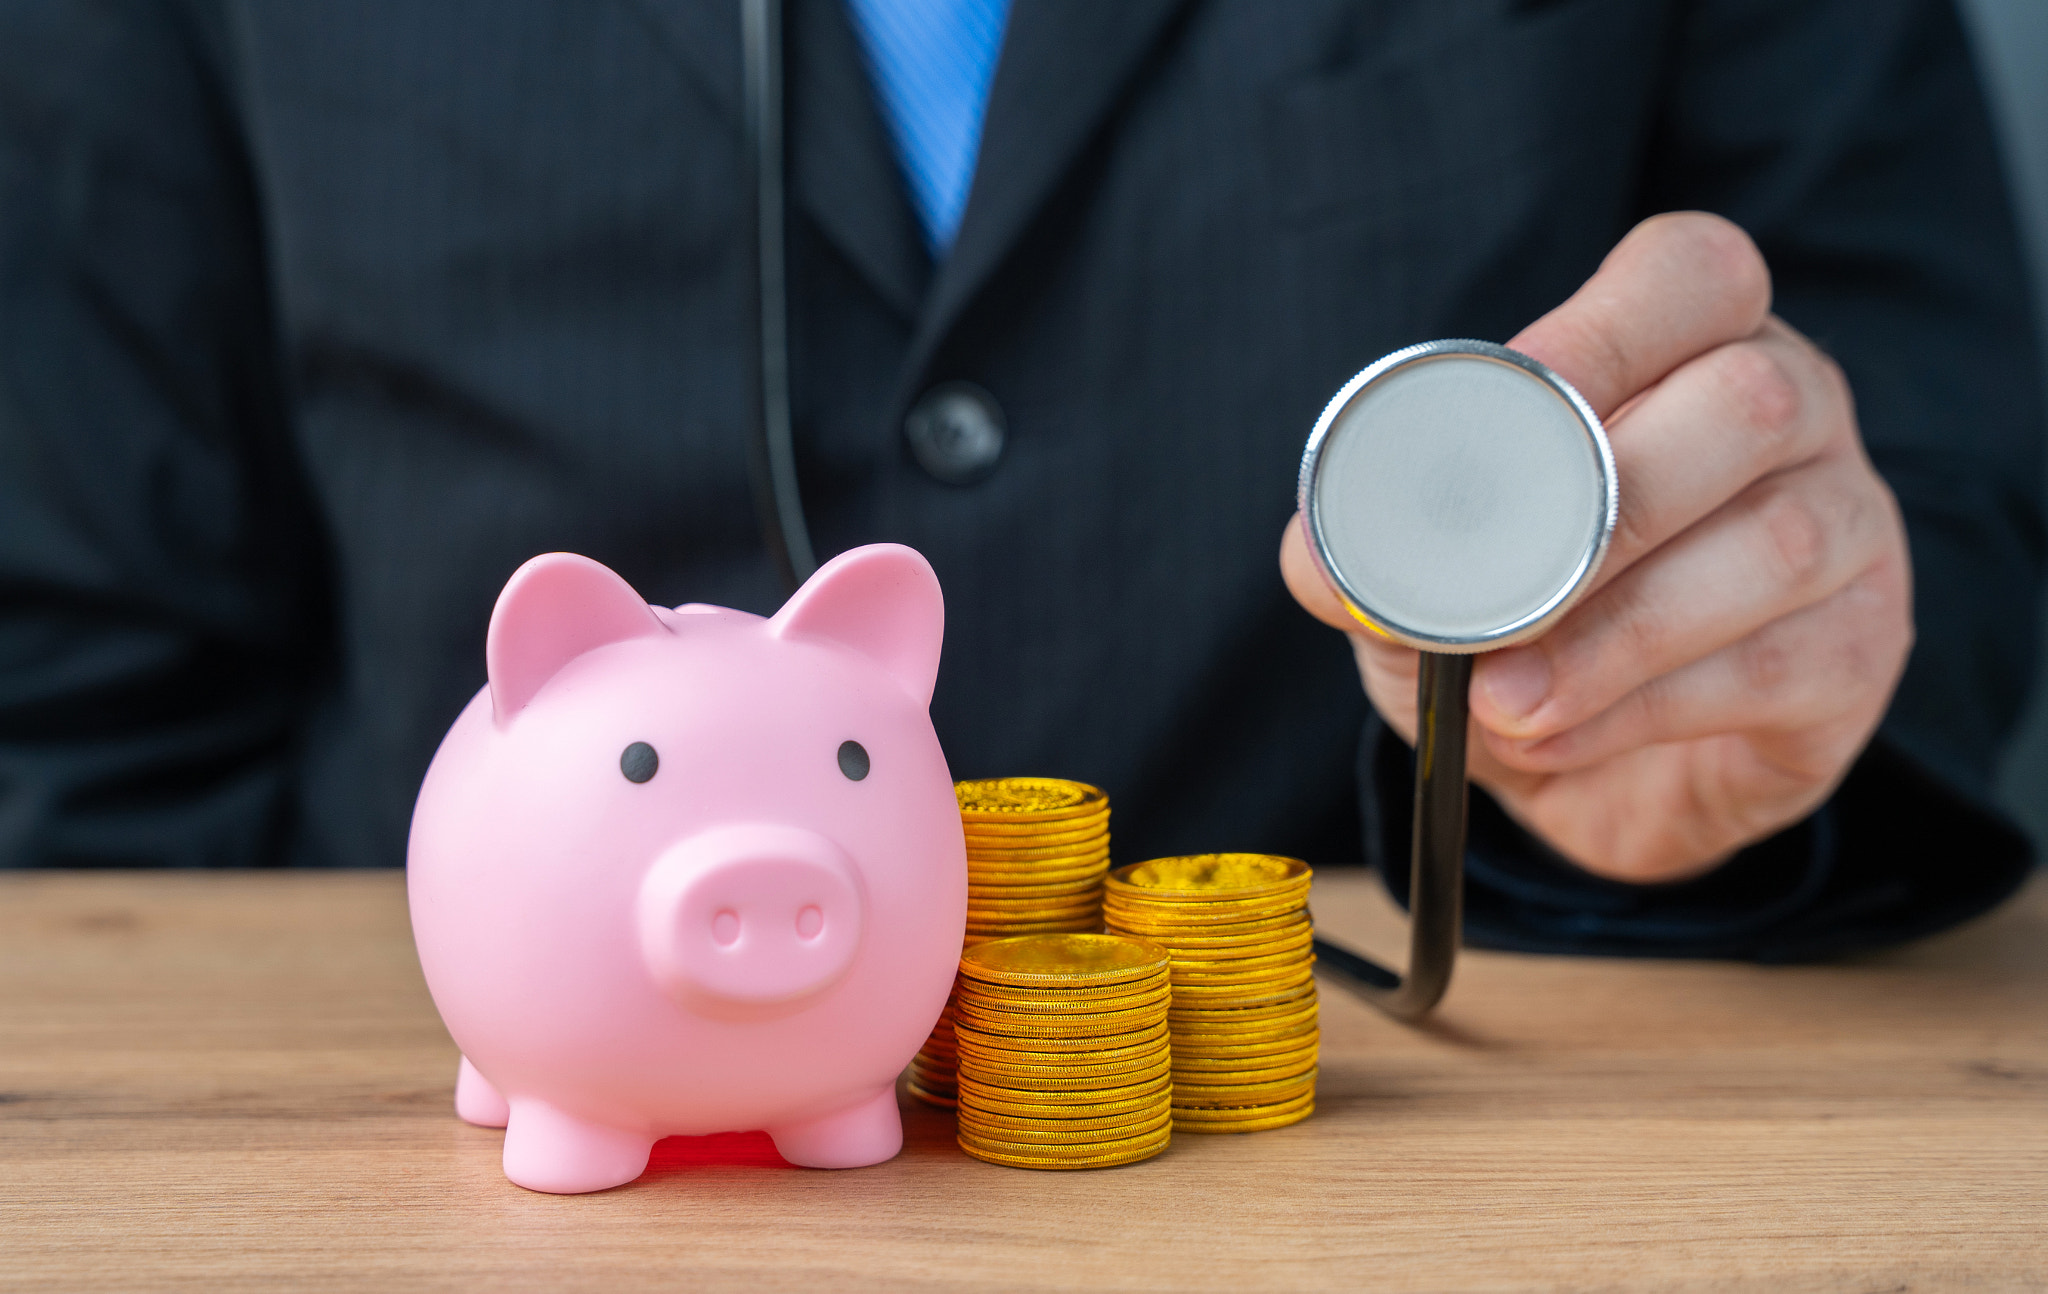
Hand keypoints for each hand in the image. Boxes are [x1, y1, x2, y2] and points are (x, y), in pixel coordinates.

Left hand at [1281, 212, 1912, 883]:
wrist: (1589, 770)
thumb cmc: (1519, 625)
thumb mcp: (1428, 582)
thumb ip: (1378, 553)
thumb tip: (1317, 559)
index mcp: (1688, 344)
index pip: (1692, 273)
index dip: (1605, 330)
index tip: (1514, 398)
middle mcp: (1795, 411)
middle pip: (1750, 401)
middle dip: (1611, 504)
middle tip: (1499, 600)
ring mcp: (1851, 526)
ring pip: (1776, 546)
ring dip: (1618, 634)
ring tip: (1505, 701)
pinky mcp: (1860, 650)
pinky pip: (1776, 667)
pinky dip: (1645, 708)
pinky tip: (1559, 735)